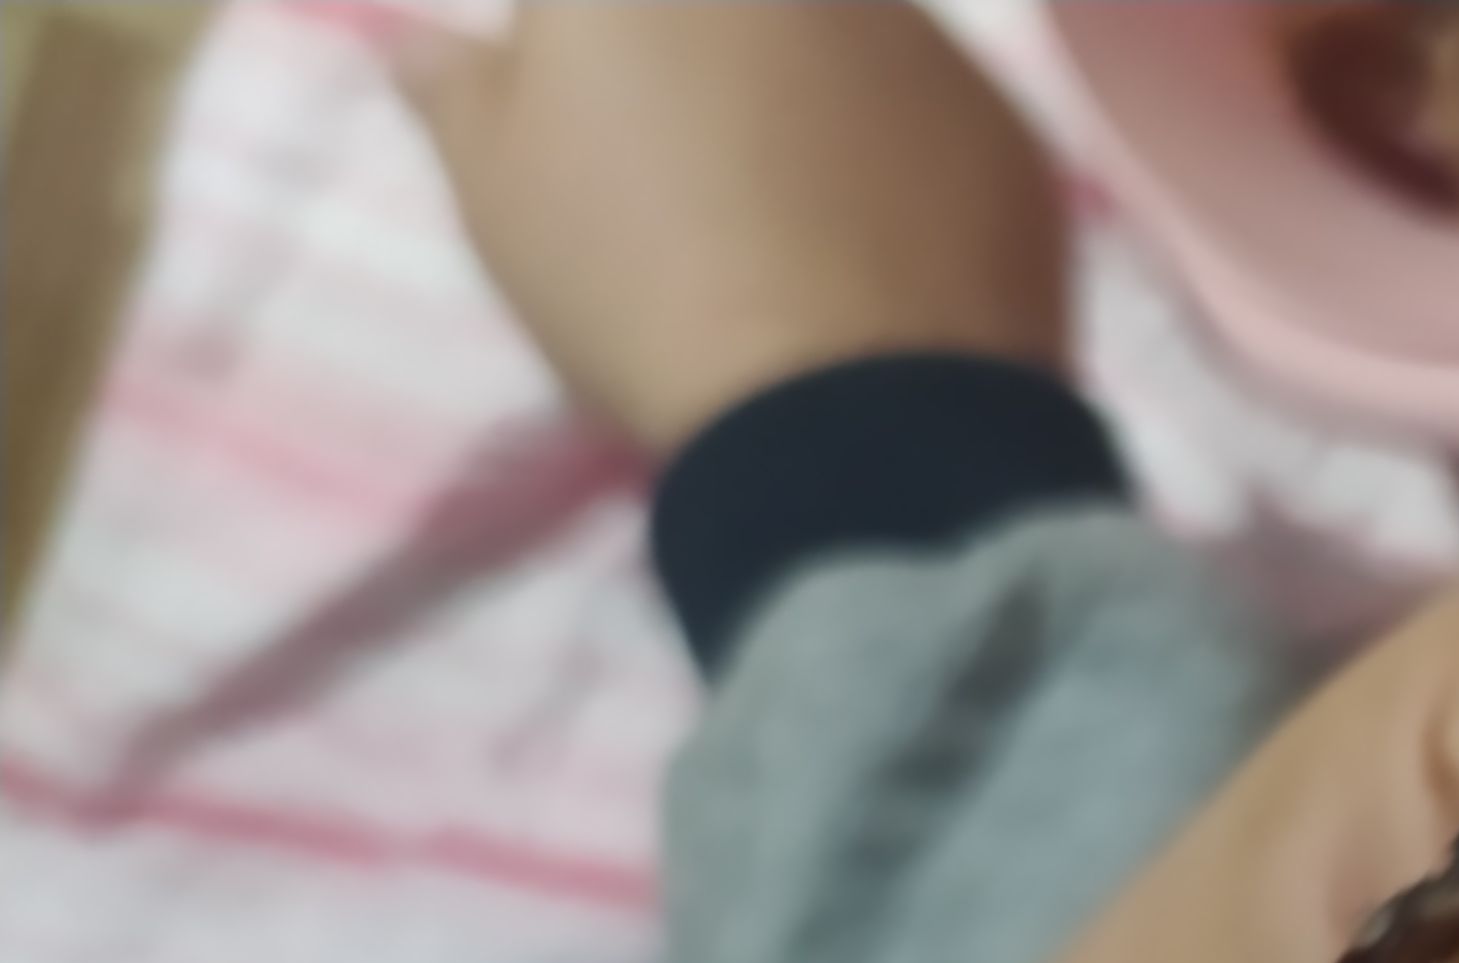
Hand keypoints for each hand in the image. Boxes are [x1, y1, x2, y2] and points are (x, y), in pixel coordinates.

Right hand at [400, 4, 1068, 451]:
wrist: (850, 412)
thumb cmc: (635, 275)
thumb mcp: (497, 183)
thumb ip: (460, 86)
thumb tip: (434, 45)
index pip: (600, 14)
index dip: (586, 53)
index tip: (590, 119)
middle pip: (732, 22)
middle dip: (704, 70)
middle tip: (688, 180)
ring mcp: (921, 34)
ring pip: (841, 50)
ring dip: (813, 106)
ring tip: (790, 233)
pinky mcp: (1010, 126)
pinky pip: (936, 128)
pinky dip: (907, 174)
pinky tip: (880, 265)